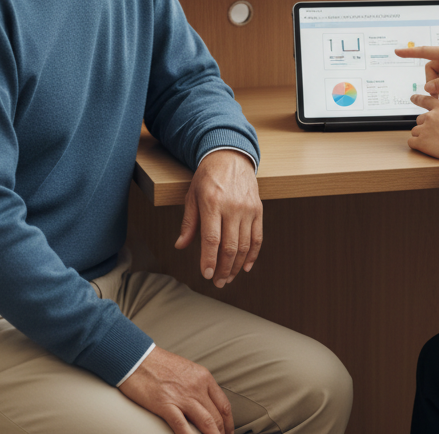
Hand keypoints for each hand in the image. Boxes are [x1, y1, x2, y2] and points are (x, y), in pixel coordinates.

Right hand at [119, 345, 232, 433]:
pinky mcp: (166, 405)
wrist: (138, 358)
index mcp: (203, 377)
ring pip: (206, 423)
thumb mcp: (186, 370)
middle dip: (221, 433)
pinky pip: (182, 427)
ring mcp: (183, 396)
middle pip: (217, 416)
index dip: (228, 423)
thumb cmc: (158, 364)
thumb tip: (204, 405)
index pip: (223, 404)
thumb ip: (197, 386)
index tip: (228, 432)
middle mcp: (197, 387)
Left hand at [175, 150, 261, 287]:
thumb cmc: (208, 176)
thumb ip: (188, 223)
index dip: (209, 260)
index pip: (211, 239)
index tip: (207, 275)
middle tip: (218, 283)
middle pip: (230, 246)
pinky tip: (246, 266)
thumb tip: (180, 246)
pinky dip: (253, 255)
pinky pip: (257, 237)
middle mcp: (232, 207)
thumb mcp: (192, 196)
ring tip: (229, 277)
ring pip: (244, 245)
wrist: (230, 156)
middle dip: (224, 269)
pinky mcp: (258, 209)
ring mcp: (247, 208)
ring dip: (237, 266)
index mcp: (212, 203)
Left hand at [408, 93, 438, 166]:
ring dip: (421, 136)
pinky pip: (411, 142)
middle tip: (435, 134)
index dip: (417, 99)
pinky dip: (416, 145)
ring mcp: (425, 128)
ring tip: (433, 143)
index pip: (425, 100)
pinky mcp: (421, 141)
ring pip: (415, 131)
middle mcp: (431, 115)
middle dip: (425, 126)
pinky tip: (425, 148)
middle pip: (420, 119)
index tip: (412, 98)